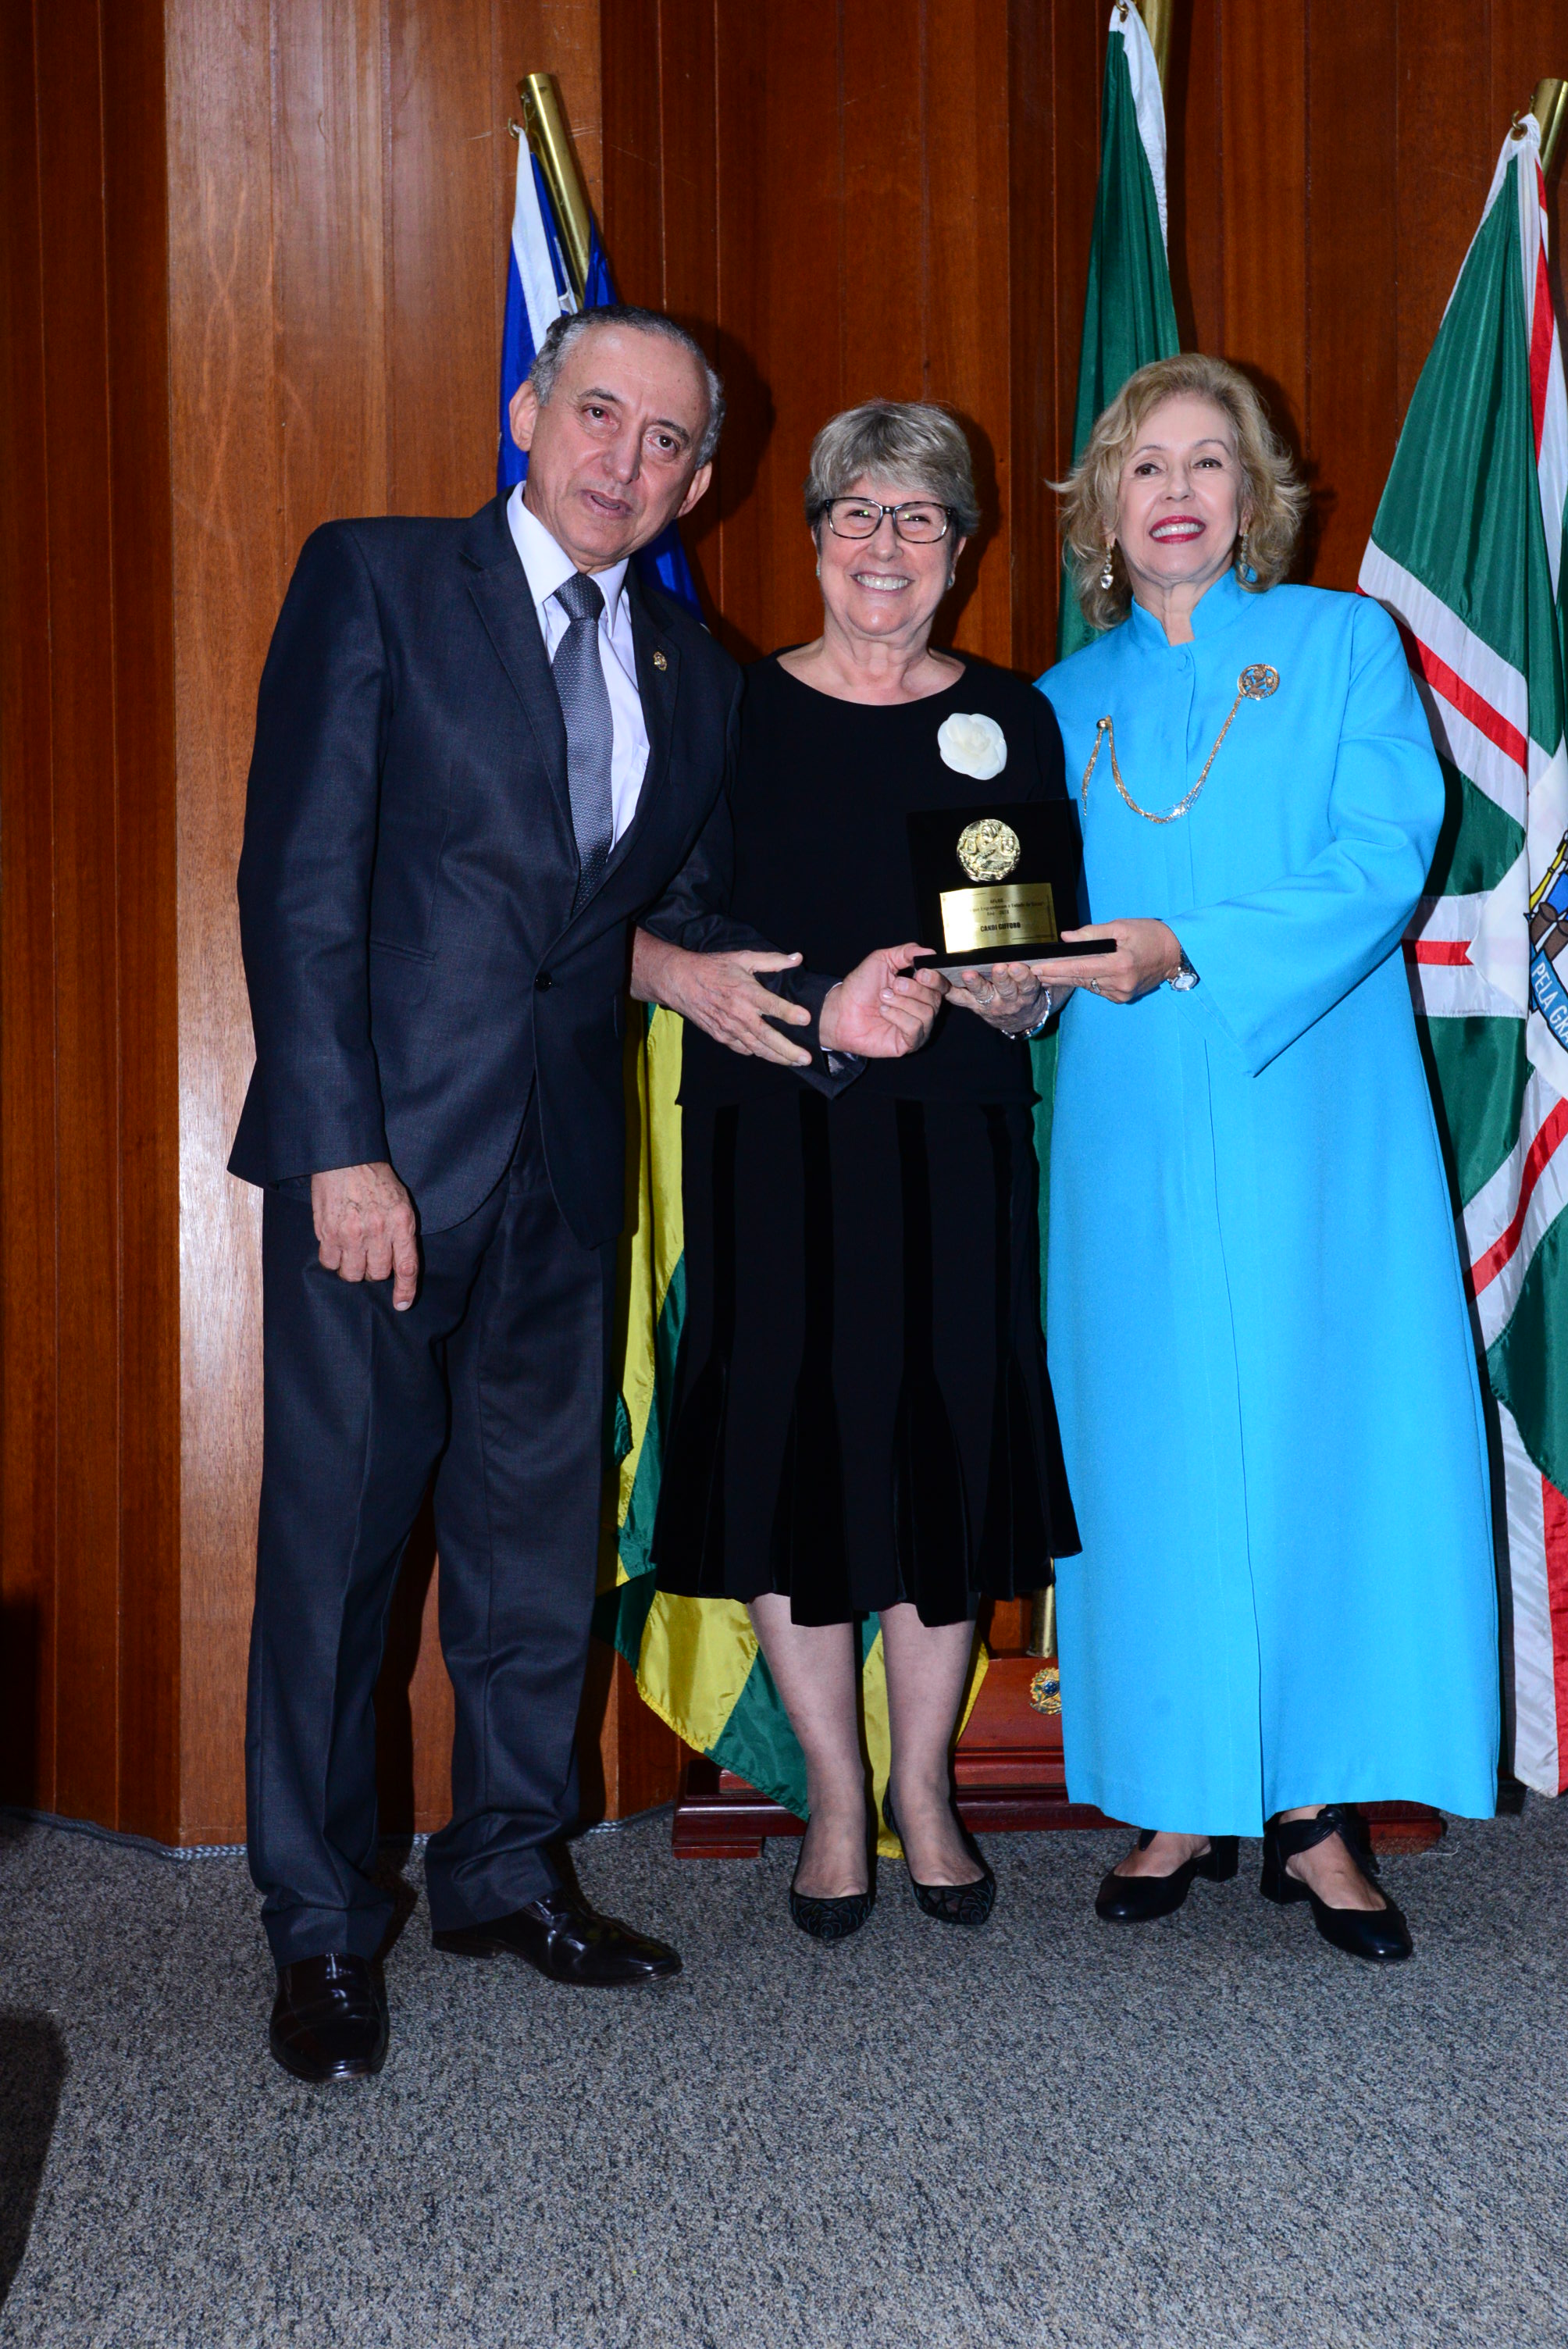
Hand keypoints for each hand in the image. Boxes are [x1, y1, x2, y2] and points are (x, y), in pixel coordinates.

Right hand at [311, 1162, 418, 1309]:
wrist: (345, 1158)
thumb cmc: (376, 1180)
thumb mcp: (401, 1202)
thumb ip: (402, 1232)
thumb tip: (399, 1265)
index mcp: (401, 1222)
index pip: (407, 1267)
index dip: (405, 1291)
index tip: (402, 1304)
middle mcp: (377, 1230)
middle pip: (377, 1274)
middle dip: (375, 1271)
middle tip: (370, 1255)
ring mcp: (351, 1232)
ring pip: (352, 1274)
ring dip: (353, 1268)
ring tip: (353, 1251)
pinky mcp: (328, 1231)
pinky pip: (330, 1262)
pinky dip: (333, 1259)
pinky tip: (336, 1245)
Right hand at [632, 930, 814, 1066]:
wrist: (681, 982)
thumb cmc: (713, 968)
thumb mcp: (743, 958)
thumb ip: (772, 960)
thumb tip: (798, 958)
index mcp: (746, 992)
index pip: (772, 1005)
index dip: (789, 1013)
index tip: (806, 1019)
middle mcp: (738, 1013)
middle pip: (767, 1036)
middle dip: (788, 1049)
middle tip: (806, 1058)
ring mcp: (729, 1027)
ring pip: (756, 1047)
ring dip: (777, 1056)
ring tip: (795, 1062)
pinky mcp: (720, 1035)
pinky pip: (742, 1048)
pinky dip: (757, 1053)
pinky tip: (770, 1056)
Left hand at [820, 945, 945, 1057]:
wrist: (841, 1010)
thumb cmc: (860, 987)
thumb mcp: (883, 960)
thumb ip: (906, 952)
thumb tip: (930, 953)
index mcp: (920, 990)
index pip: (942, 985)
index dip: (935, 978)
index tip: (919, 972)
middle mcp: (922, 1009)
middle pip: (935, 998)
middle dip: (913, 989)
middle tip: (892, 986)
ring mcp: (917, 1028)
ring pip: (926, 1013)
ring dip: (902, 1002)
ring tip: (883, 999)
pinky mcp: (908, 1043)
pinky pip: (915, 1029)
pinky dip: (898, 1017)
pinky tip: (884, 1012)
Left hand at [945, 959, 1060, 1031]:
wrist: (1022, 1020)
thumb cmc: (1027, 993)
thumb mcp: (1038, 985)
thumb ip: (1035, 971)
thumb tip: (1046, 950)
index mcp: (1027, 993)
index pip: (1028, 985)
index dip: (1023, 976)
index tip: (1018, 967)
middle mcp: (1009, 1000)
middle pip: (1006, 989)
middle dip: (1002, 978)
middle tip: (998, 968)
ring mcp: (990, 1004)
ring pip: (983, 994)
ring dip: (975, 983)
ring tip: (969, 974)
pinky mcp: (974, 1006)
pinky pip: (960, 999)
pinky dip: (947, 989)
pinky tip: (936, 980)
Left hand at [1046, 919, 1181, 1004]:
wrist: (1174, 953)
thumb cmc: (1149, 935)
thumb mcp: (1121, 927)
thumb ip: (1092, 933)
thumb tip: (1067, 938)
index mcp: (1119, 964)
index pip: (1079, 968)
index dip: (1055, 969)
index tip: (1036, 968)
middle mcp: (1119, 983)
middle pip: (1079, 980)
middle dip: (1054, 976)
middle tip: (1033, 973)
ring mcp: (1121, 993)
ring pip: (1087, 985)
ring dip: (1067, 979)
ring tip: (1045, 973)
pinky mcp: (1122, 997)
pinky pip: (1097, 988)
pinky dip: (1086, 980)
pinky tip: (1072, 975)